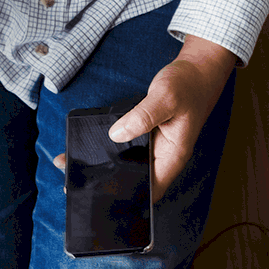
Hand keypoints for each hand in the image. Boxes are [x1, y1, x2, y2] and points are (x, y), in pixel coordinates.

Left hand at [54, 35, 235, 201]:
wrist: (198, 71)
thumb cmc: (189, 85)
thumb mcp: (166, 97)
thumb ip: (143, 116)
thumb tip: (115, 135)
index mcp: (172, 157)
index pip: (150, 190)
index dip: (128, 198)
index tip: (99, 196)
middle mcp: (163, 156)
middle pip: (134, 180)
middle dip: (107, 182)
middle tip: (73, 180)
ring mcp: (154, 147)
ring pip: (128, 164)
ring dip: (104, 165)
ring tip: (71, 164)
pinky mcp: (146, 135)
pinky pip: (126, 147)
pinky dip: (108, 148)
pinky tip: (89, 145)